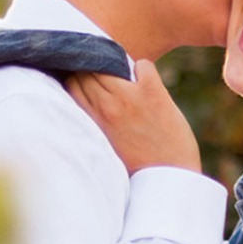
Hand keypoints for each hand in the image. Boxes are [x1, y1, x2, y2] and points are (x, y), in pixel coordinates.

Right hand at [66, 60, 201, 174]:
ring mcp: (130, 98)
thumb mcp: (104, 148)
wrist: (169, 180)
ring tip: (126, 80)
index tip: (88, 81)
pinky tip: (147, 83)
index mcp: (92, 122)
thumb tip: (91, 104)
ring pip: (110, 63)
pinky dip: (143, 69)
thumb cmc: (137, 170)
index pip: (72, 84)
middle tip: (108, 78)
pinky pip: (142, 65)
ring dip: (116, 66)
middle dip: (94, 69)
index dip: (79, 78)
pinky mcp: (154, 93)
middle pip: (88, 70)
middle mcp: (107, 106)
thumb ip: (94, 124)